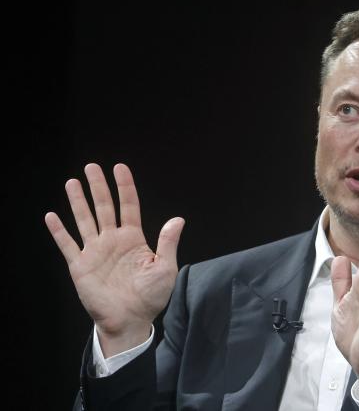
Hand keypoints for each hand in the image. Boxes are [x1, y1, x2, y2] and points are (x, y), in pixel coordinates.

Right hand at [45, 163, 184, 356]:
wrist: (130, 320)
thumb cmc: (150, 297)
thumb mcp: (165, 268)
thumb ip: (168, 242)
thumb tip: (178, 219)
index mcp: (133, 239)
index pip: (129, 206)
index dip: (125, 186)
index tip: (120, 168)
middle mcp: (113, 241)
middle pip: (104, 207)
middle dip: (98, 187)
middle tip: (92, 167)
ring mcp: (95, 251)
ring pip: (84, 220)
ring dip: (78, 202)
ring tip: (72, 182)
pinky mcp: (80, 265)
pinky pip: (67, 244)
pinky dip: (59, 231)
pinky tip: (52, 216)